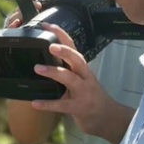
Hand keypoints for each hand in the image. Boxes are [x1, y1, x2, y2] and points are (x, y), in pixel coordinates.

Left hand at [29, 23, 132, 143]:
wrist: (108, 118)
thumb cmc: (90, 97)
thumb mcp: (80, 79)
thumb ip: (67, 69)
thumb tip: (46, 58)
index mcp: (83, 69)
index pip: (73, 47)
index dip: (62, 35)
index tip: (47, 25)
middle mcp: (85, 77)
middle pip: (77, 59)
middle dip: (65, 50)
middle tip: (50, 44)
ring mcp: (83, 92)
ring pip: (70, 79)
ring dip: (54, 72)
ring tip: (37, 68)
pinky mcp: (79, 108)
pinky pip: (62, 105)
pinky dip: (48, 104)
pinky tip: (35, 103)